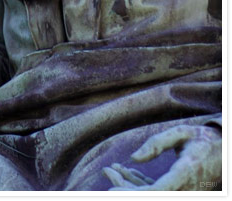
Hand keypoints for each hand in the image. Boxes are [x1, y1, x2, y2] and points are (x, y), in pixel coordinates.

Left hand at [103, 124, 220, 190]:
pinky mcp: (180, 192)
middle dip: (125, 186)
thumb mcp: (181, 133)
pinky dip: (140, 183)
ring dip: (130, 184)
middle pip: (149, 195)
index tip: (111, 191)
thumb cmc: (203, 139)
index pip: (156, 191)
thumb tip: (133, 158)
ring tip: (112, 169)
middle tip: (107, 171)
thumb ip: (157, 143)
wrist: (223, 152)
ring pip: (151, 194)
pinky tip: (128, 172)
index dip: (132, 193)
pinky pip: (157, 192)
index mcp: (186, 172)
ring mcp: (184, 193)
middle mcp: (185, 189)